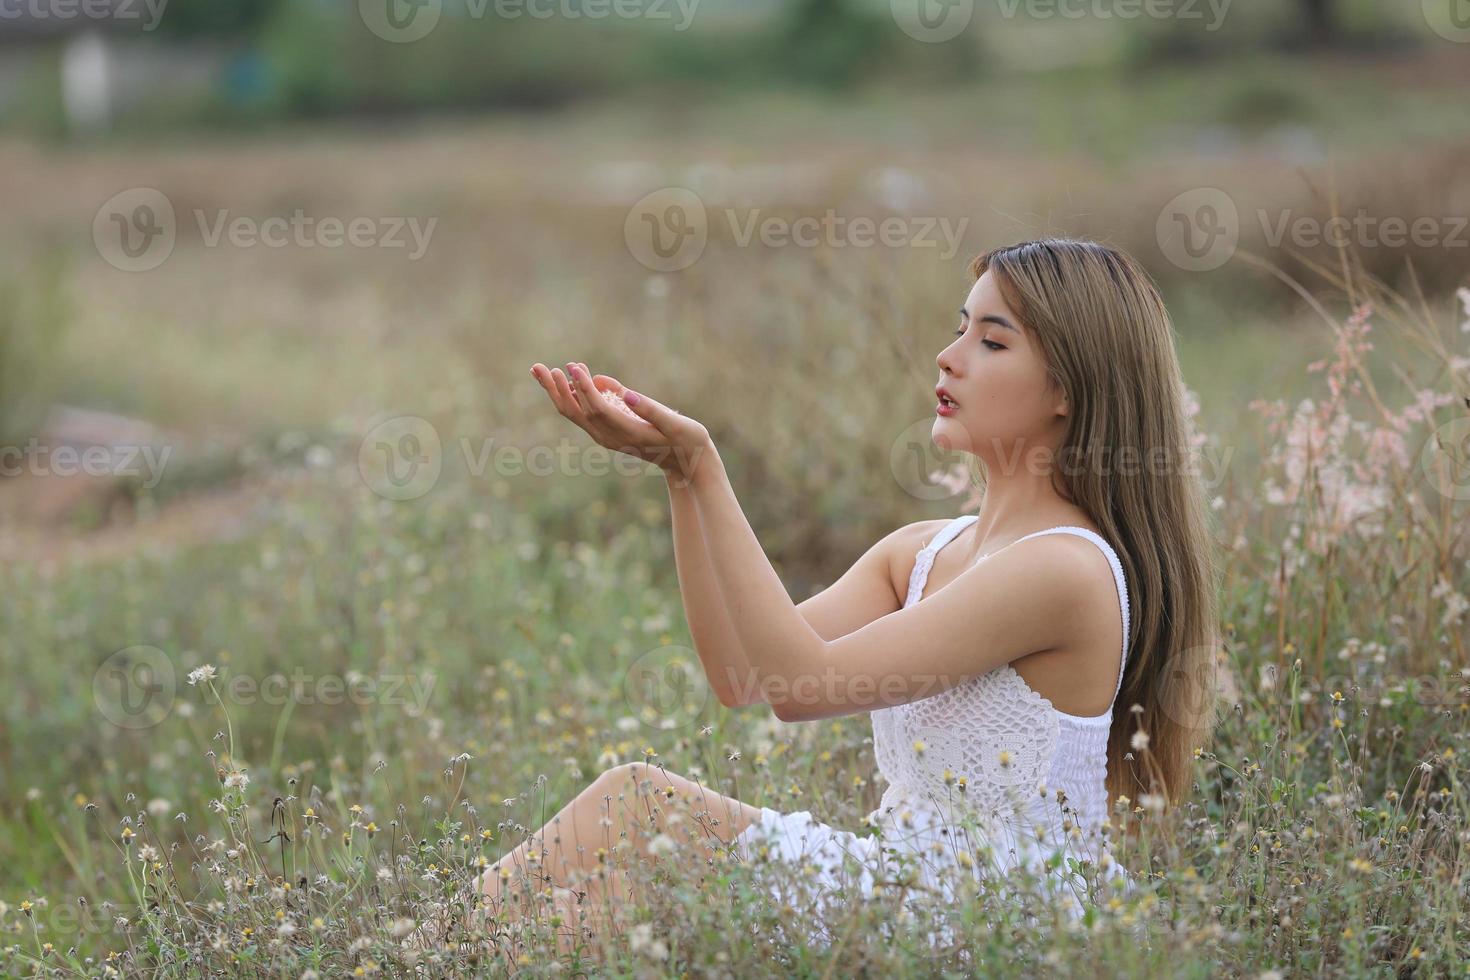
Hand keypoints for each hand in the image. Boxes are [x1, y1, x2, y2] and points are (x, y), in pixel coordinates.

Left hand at [530, 361, 712, 481]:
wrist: (686, 462)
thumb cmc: (686, 439)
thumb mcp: (675, 423)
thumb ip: (650, 408)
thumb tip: (626, 394)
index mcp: (627, 432)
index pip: (597, 408)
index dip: (583, 387)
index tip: (573, 366)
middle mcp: (610, 436)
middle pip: (575, 411)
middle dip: (555, 389)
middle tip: (537, 366)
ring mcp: (606, 436)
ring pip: (574, 413)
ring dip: (556, 391)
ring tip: (539, 370)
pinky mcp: (607, 433)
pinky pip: (582, 414)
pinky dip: (570, 395)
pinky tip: (567, 379)